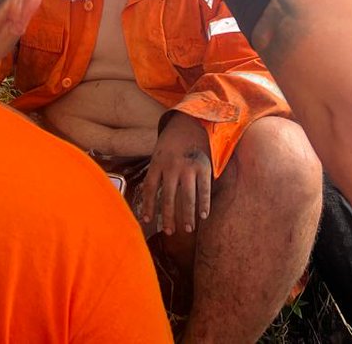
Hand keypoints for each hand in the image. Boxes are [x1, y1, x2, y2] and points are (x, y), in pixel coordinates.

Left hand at [138, 112, 212, 235]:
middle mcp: (171, 166)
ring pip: (186, 196)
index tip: (147, 221)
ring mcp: (187, 167)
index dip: (148, 206)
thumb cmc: (173, 142)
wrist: (191, 120)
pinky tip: (203, 216)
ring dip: (187, 215)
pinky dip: (204, 203)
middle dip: (168, 216)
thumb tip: (150, 197)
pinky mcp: (203, 166)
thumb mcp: (159, 152)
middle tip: (169, 232)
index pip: (150, 189)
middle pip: (168, 197)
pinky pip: (203, 189)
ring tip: (187, 229)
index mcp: (157, 162)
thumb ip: (157, 172)